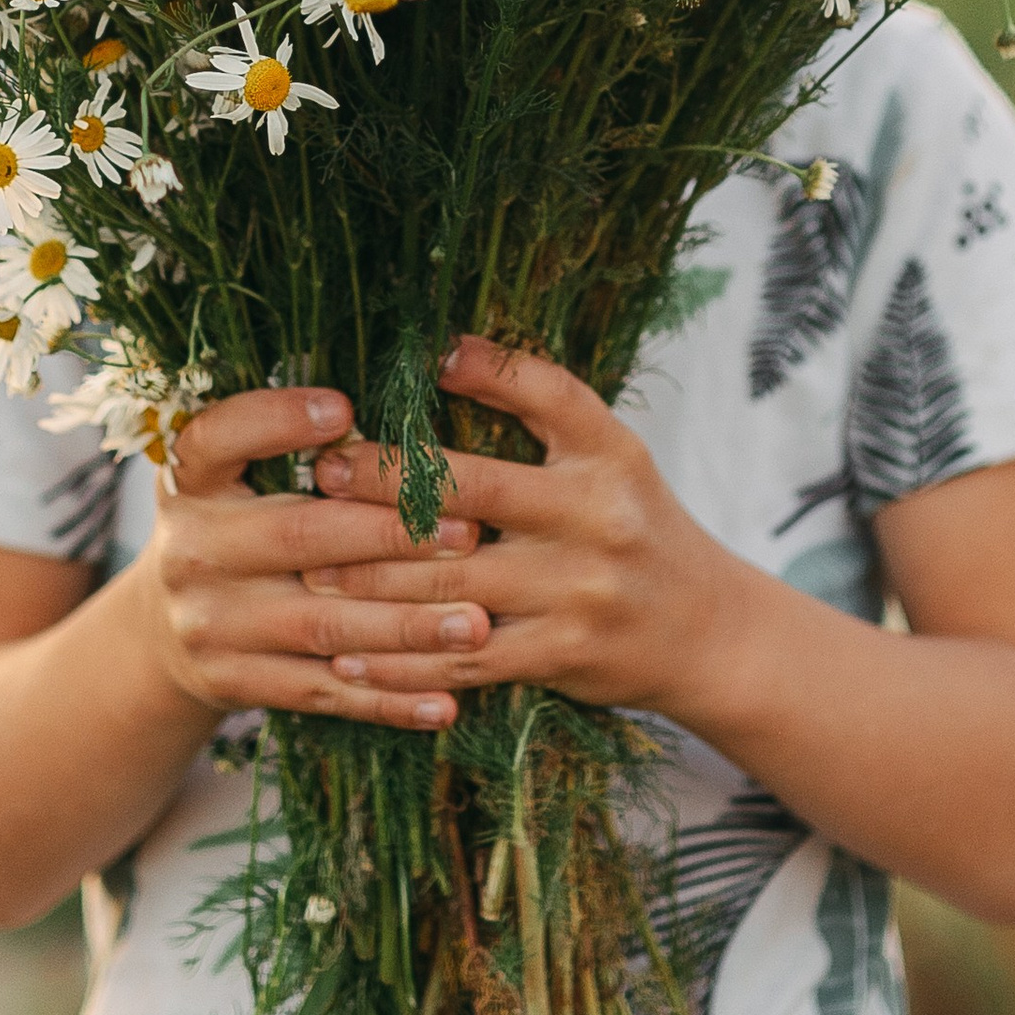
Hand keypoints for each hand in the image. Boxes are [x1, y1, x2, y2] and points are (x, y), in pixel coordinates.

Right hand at [140, 384, 491, 729]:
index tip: (346, 409)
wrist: (162, 629)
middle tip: (470, 534)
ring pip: (322, 626)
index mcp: (189, 481)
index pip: (218, 439)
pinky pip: (321, 694)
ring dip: (407, 628)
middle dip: (390, 536)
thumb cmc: (232, 525)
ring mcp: (210, 624)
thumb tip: (389, 414)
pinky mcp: (233, 682)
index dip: (277, 421)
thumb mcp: (230, 475)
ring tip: (476, 624)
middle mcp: (192, 550)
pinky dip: (387, 701)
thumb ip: (283, 447)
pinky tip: (445, 703)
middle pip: (297, 538)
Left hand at [303, 332, 746, 720]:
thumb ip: (542, 411)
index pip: (549, 395)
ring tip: (309, 568)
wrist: (706, 632)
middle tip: (321, 475)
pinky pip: (463, 659)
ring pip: (451, 585)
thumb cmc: (635, 527)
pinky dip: (401, 660)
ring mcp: (576, 592)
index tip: (426, 360)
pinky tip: (349, 656)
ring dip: (370, 578)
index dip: (488, 371)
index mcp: (608, 455)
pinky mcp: (560, 656)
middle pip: (471, 492)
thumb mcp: (611, 457)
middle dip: (384, 484)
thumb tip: (445, 354)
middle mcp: (595, 518)